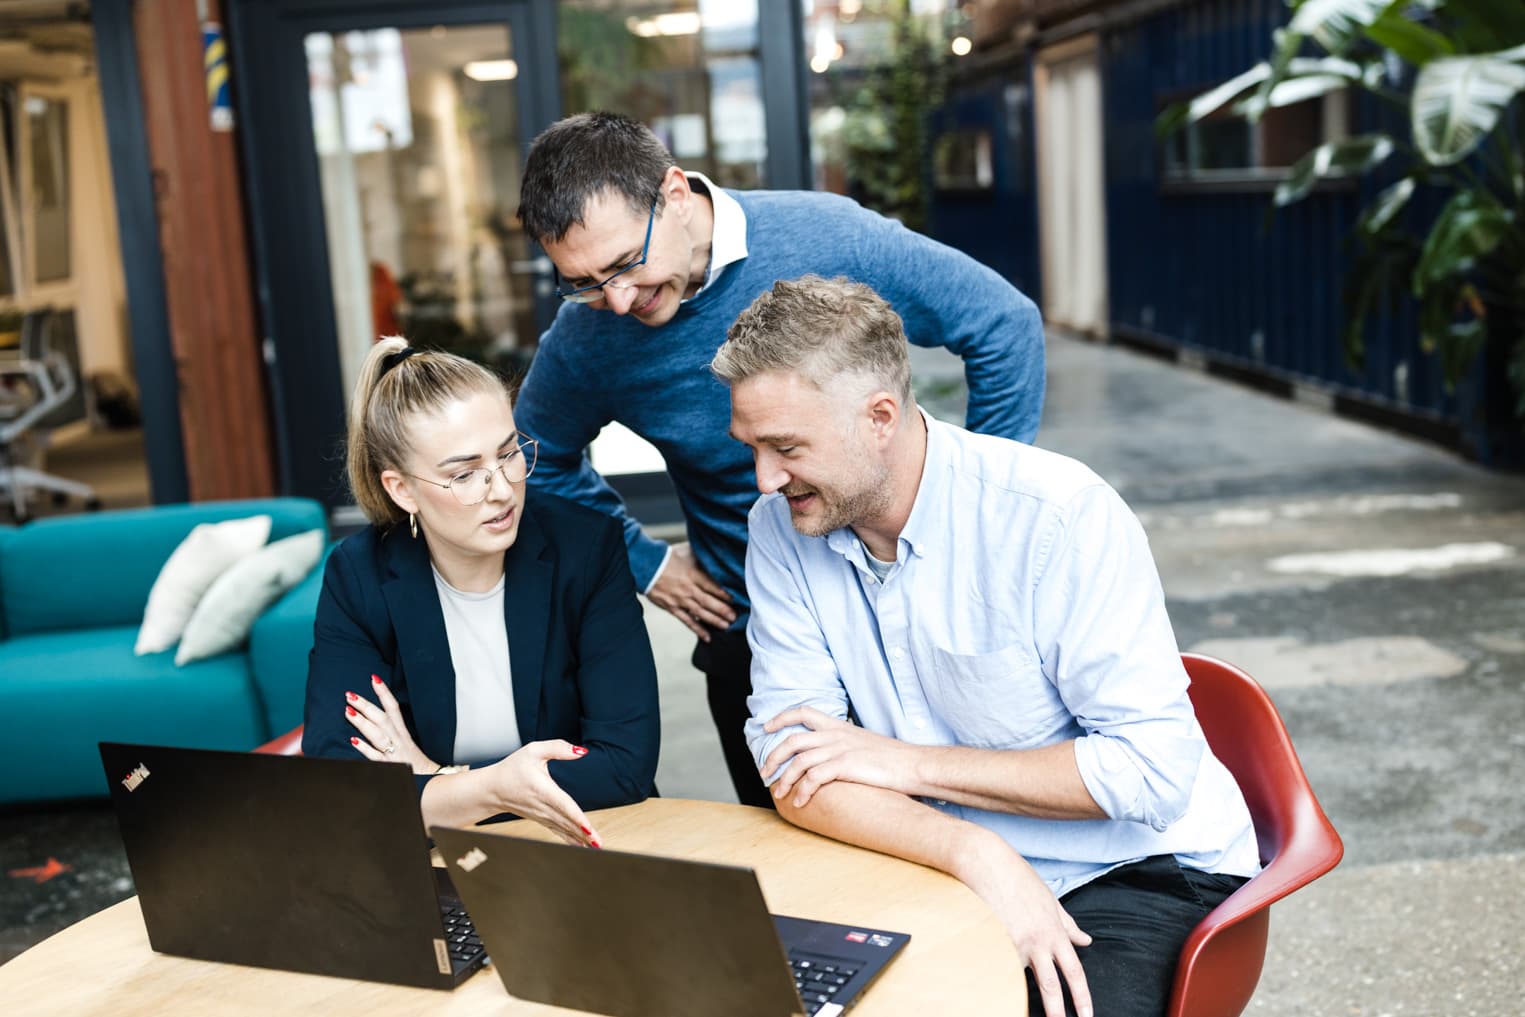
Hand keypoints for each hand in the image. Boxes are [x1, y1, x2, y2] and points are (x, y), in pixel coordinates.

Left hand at [347, 675, 438, 774]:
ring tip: (348, 711)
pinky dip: (365, 748)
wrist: (433, 784)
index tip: (373, 678)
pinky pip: (376, 757)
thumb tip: (383, 721)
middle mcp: (399, 740)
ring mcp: (395, 753)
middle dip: (366, 705)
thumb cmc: (418, 765)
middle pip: (382, 718)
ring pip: (378, 734)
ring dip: (362, 722)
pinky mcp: (390, 767)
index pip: (394, 708)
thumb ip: (396, 734)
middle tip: (349, 694)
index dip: (384, 693)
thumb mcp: (409, 746)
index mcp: (403, 733)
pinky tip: (353, 740)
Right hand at [482, 741, 601, 847]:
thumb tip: (581, 751)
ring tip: (596, 848)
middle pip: (567, 822)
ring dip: (580, 839)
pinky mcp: (541, 820)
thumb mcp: (533, 750)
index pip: (563, 805)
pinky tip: (581, 846)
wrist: (492, 789)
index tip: (588, 828)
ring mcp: (542, 816)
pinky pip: (558, 831)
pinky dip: (570, 840)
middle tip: (599, 844)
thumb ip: (558, 748)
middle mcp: (543, 806)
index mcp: (543, 789)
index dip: (576, 817)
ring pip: (564, 829)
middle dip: (584, 834)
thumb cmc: (512, 768)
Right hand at [646, 542, 734, 641]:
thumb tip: (717, 554)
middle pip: (707, 601)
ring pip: (699, 612)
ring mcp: (679, 600)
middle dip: (722, 610)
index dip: (724, 593)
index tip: (736, 598)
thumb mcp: (687, 551)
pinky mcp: (672, 608)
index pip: (711, 585)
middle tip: (735, 616)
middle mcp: (687, 588)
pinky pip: (686, 620)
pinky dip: (697, 629)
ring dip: (714, 620)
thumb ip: (702, 555)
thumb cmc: (668, 557)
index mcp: (692, 574)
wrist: (646, 565)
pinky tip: (707, 637)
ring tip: (726, 626)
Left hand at [760, 706, 919, 807]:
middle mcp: (836, 734)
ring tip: (779, 793)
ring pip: (799, 760)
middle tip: (764, 772)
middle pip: (792, 739)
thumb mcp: (863, 742)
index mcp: (838, 726)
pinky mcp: (846, 765)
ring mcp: (840, 749)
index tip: (766, 727)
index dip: (781, 717)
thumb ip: (843, 743)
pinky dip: (802, 791)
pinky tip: (800, 802)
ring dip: (784, 778)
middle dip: (773, 756)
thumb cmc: (891, 758)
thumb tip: (828, 753)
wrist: (912, 764)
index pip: (803, 712)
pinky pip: (814, 778)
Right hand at [956, 833, 1093, 1016]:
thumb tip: (1086, 940)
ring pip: (1021, 976)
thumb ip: (1069, 924)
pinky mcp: (993, 939)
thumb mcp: (1050, 899)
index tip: (1087, 1014)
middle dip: (1058, 1011)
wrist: (987, 862)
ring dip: (1020, 987)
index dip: (1082, 996)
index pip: (1074, 971)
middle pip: (1051, 985)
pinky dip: (999, 965)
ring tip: (1018, 995)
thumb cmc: (1018, 877)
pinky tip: (993, 962)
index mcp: (1054, 931)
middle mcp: (1037, 941)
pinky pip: (999, 962)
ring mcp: (1014, 942)